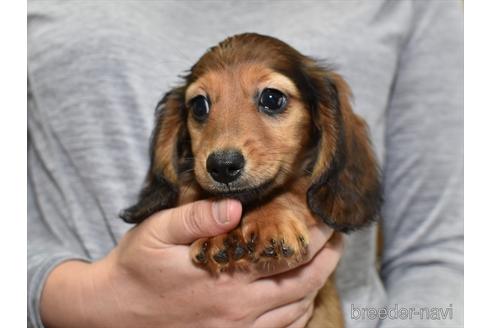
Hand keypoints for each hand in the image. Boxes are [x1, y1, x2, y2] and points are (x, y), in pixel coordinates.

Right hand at [40, 199, 342, 327]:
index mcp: (227, 278)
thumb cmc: (135, 268)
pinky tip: (299, 298)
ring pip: (297, 312)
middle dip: (328, 259)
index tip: (327, 217)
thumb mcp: (157, 233)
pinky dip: (299, 315)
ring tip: (324, 262)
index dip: (316, 236)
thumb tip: (235, 206)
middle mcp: (239, 309)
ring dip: (317, 285)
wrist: (110, 313)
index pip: (289, 255)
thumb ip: (197, 217)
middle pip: (303, 285)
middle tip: (336, 237)